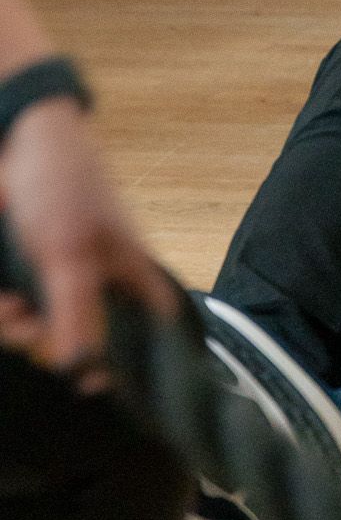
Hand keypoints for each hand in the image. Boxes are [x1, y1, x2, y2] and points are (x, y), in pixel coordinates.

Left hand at [0, 97, 174, 388]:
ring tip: (7, 307)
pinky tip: (4, 299)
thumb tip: (81, 372)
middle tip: (25, 327)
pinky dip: (9, 310)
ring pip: (45, 331)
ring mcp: (66, 282)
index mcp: (133, 282)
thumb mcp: (68, 255)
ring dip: (18, 327)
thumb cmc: (61, 186)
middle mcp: (104, 287)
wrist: (18, 138)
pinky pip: (21, 311)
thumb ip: (77, 314)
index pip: (147, 345)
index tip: (86, 381)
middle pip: (84, 345)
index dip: (123, 369)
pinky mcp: (33, 276)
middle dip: (47, 344)